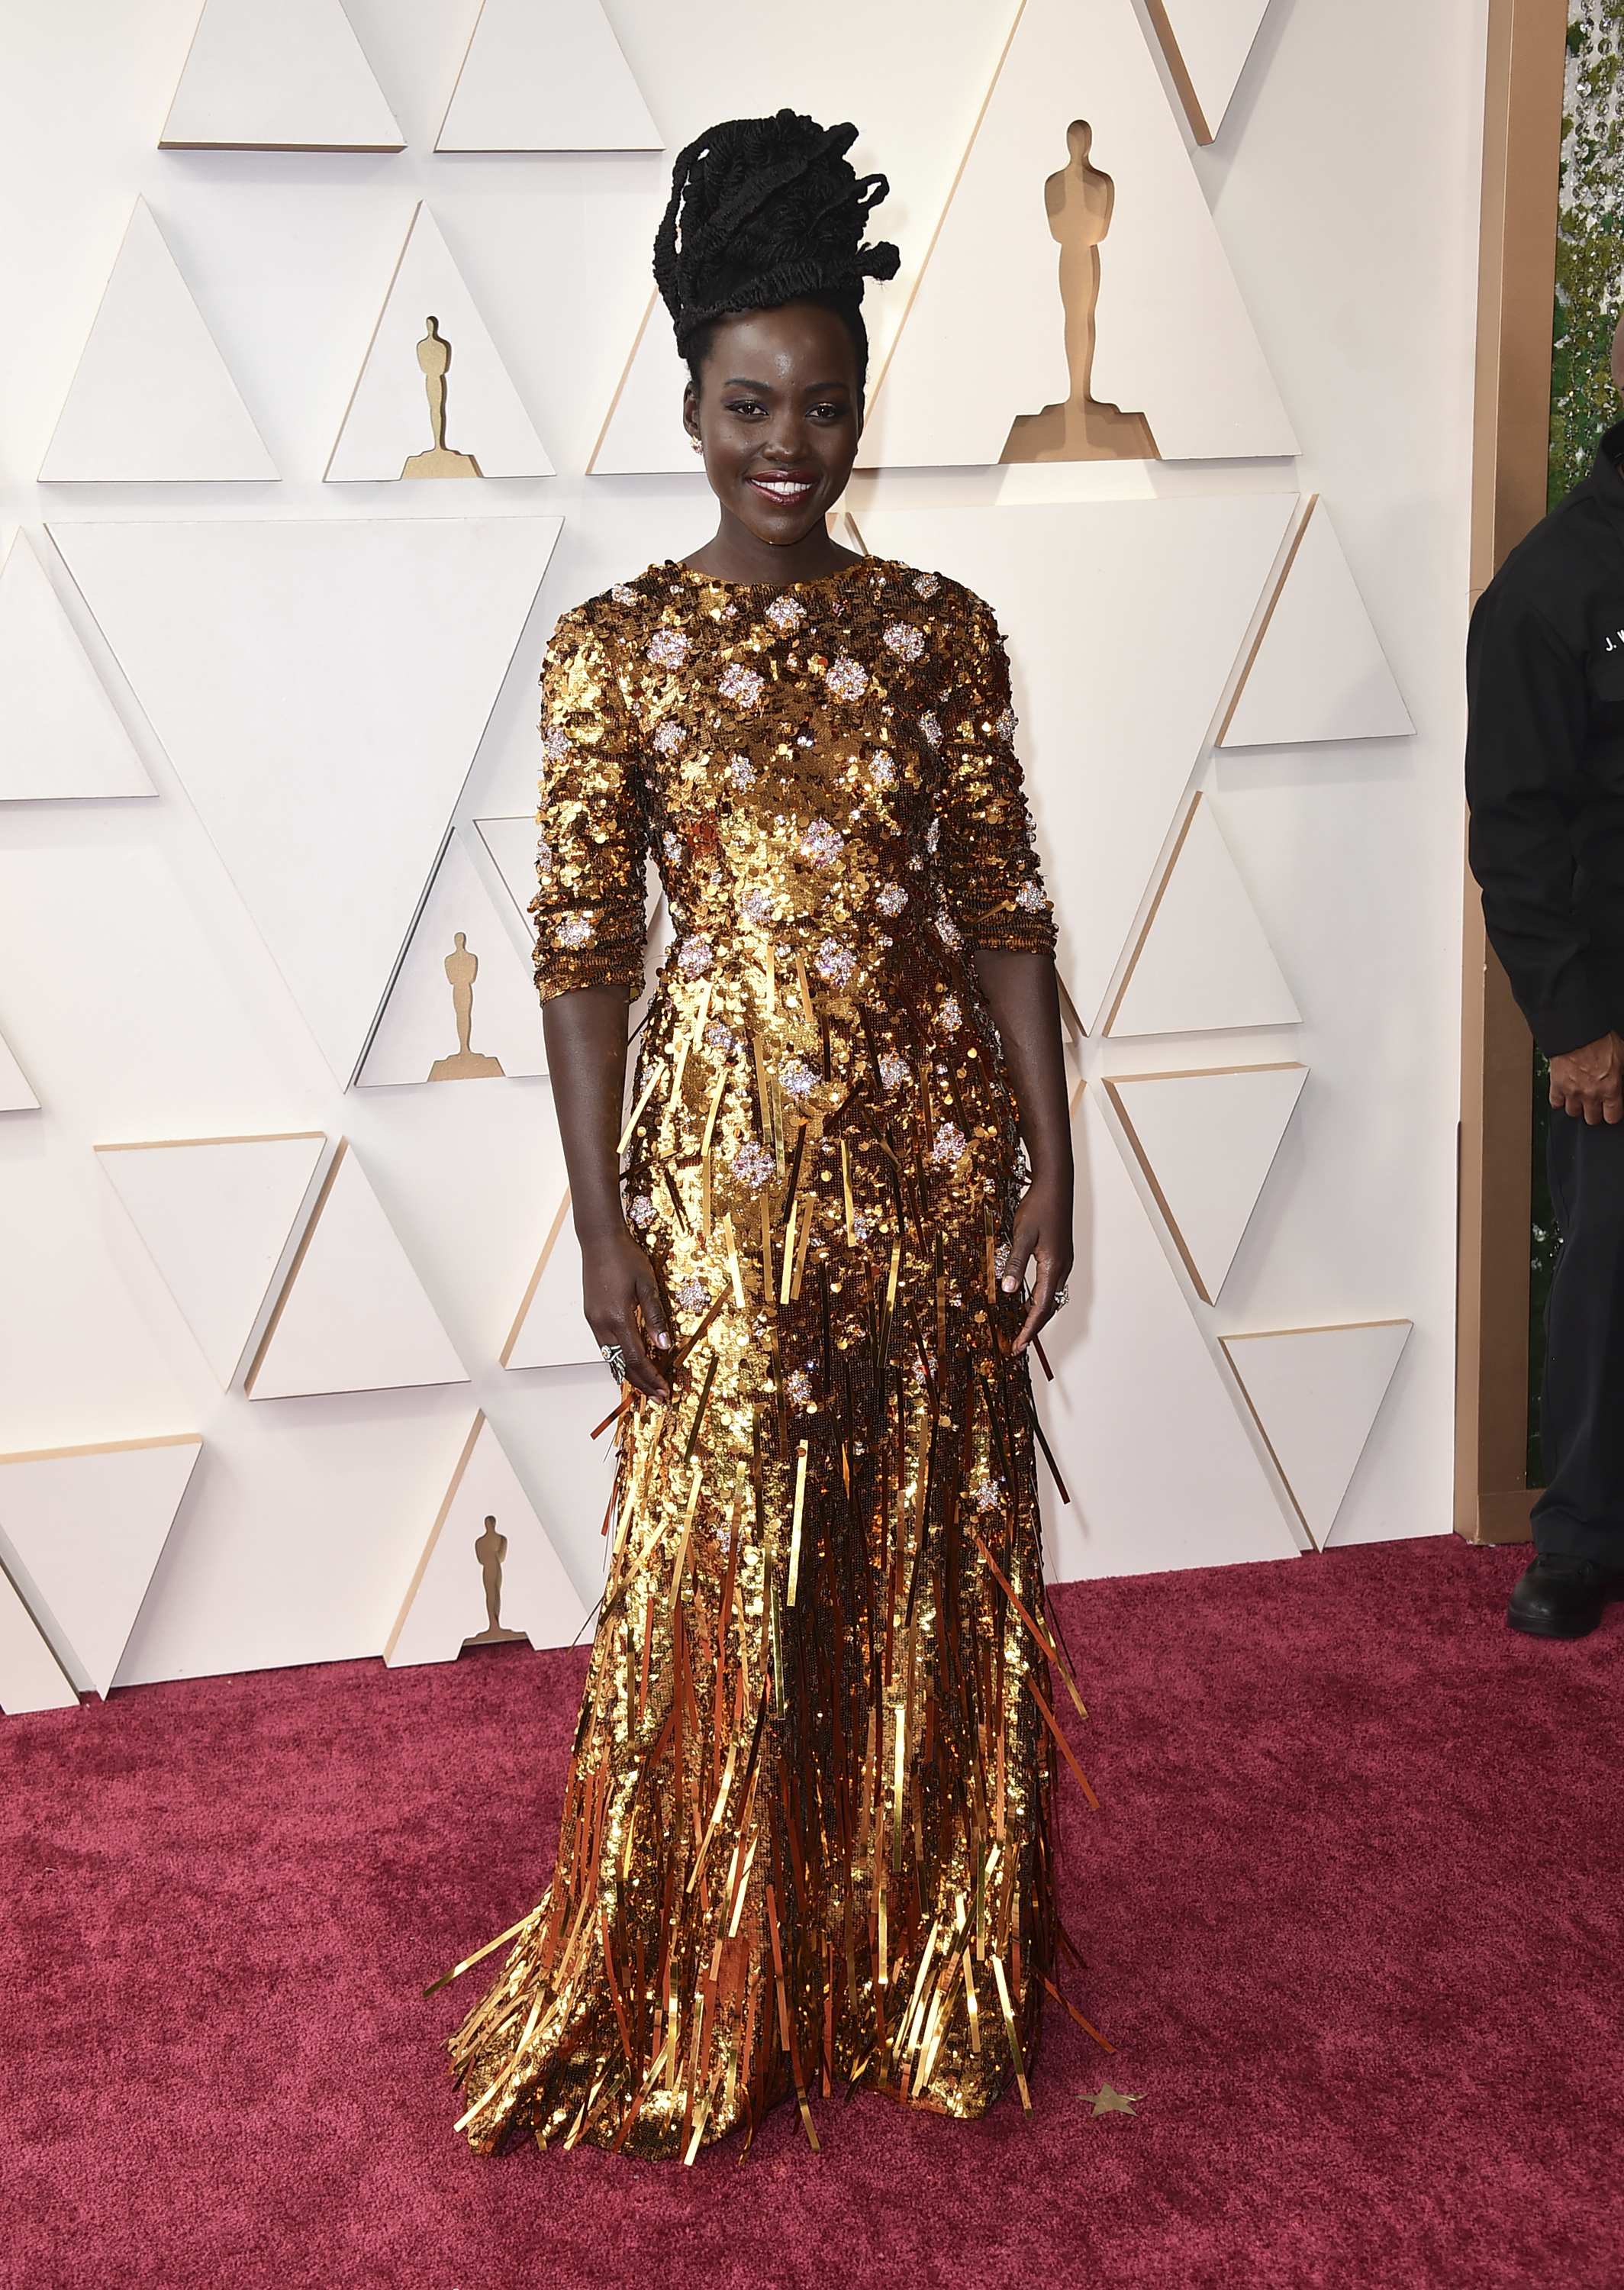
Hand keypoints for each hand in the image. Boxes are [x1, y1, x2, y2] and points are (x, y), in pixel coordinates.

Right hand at [580, 1224, 671, 1401]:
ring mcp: (593, 1321)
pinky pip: (604, 1347)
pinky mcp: (591, 1315)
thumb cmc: (625, 1257)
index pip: (637, 1359)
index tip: (665, 1390)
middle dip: (641, 1383)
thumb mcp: (647, 1285)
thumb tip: (664, 1346)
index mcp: (618, 1318)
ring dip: (629, 1374)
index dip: (652, 1377)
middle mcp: (601, 1324)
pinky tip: (626, 1365)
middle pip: (622, 1364)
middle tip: (658, 1397)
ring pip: (611, 1358)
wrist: (598, 1239)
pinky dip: (617, 1360)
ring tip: (644, 1388)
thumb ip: (655, 1317)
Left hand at [999, 1169, 1074, 1353]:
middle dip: (1033, 1327)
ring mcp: (1063, 1262)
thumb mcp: (1022, 1235)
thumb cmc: (1039, 1207)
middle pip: (1049, 1308)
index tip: (1018, 1346)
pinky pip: (1051, 1285)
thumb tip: (1009, 1291)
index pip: (1041, 1308)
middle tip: (1017, 1343)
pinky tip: (1026, 1296)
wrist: (1056, 1185)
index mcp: (1053, 1267)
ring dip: (1036, 1313)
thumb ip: (1015, 1263)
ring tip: (1019, 1325)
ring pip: (1051, 1297)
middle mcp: (1062, 1268)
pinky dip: (1039, 1297)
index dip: (1029, 1330)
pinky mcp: (1060, 1255)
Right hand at [1548, 1031, 1623, 1124]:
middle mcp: (1591, 1094)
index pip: (1612, 1117)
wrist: (1577, 1032)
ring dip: (1576, 1107)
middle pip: (1591, 1119)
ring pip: (1573, 1113)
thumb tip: (1622, 1077)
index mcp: (1610, 1089)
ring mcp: (1572, 1092)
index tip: (1611, 1110)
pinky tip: (1564, 1094)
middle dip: (1594, 1112)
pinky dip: (1559, 1100)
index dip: (1612, 1114)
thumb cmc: (1600, 1040)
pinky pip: (1555, 1102)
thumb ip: (1622, 1073)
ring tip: (1579, 1098)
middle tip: (1595, 1104)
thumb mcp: (1623, 1056)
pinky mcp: (1557, 1086)